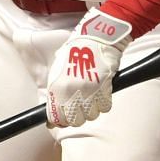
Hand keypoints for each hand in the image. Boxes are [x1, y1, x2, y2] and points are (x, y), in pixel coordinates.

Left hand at [43, 10, 131, 127]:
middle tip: (78, 109)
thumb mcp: (56, 72)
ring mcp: (89, 91)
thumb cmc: (74, 54)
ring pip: (91, 116)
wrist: (95, 39)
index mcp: (56, 87)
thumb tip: (53, 114)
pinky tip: (100, 95)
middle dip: (76, 117)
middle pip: (75, 121)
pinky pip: (105, 108)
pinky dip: (103, 105)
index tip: (62, 120)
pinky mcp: (105, 88)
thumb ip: (54, 93)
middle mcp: (72, 92)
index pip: (55, 117)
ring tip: (90, 98)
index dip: (59, 121)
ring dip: (91, 111)